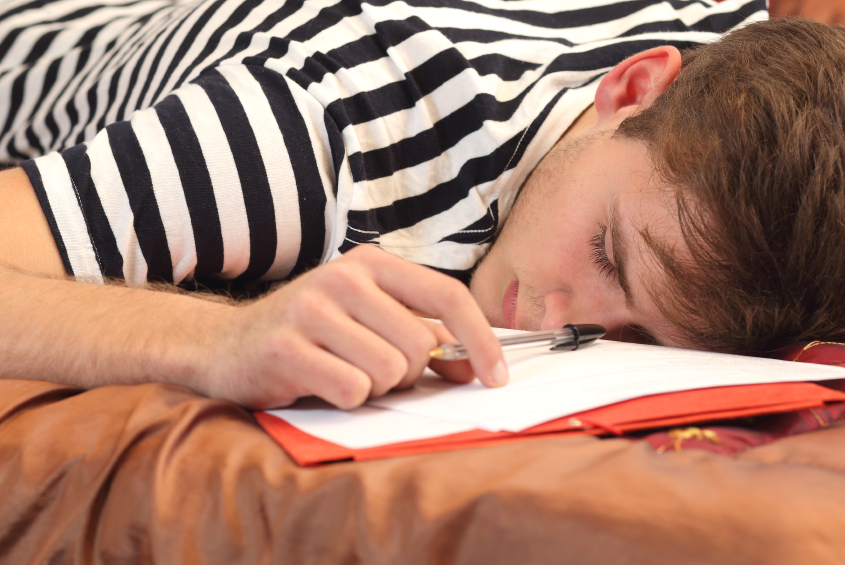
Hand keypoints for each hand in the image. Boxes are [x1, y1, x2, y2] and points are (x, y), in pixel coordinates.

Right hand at [204, 246, 507, 409]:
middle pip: (420, 345)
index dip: (481, 339)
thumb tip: (471, 367)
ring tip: (340, 371)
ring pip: (390, 371)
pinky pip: (353, 391)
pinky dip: (345, 399)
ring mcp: (312, 309)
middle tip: (370, 368)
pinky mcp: (286, 346)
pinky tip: (318, 383)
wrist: (227, 344)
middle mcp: (344, 277)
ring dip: (374, 387)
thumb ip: (420, 335)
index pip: (448, 296)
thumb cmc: (310, 335)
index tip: (497, 377)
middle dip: (406, 373)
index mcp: (371, 263)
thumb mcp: (368, 320)